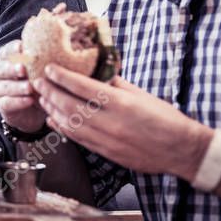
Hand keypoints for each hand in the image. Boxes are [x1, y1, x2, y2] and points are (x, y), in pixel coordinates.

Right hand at [0, 41, 47, 132]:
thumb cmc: (39, 82)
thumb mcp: (42, 68)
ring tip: (29, 88)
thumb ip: (46, 56)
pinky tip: (30, 100)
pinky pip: (7, 103)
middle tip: (23, 69)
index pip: (6, 51)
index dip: (12, 49)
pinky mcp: (3, 106)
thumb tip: (68, 39)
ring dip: (16, 87)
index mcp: (7, 59)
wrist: (34, 109)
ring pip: (3, 86)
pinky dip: (18, 101)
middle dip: (11, 68)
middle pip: (0, 68)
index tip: (22, 47)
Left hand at [33, 64, 212, 178]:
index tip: (49, 68)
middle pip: (70, 105)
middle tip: (38, 82)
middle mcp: (110, 122)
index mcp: (121, 103)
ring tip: (42, 98)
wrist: (182, 151)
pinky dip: (61, 127)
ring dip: (52, 109)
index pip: (83, 87)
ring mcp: (106, 140)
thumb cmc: (166, 118)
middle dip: (50, 92)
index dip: (62, 77)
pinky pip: (77, 138)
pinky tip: (52, 119)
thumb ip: (115, 83)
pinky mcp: (105, 152)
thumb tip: (94, 71)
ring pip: (69, 123)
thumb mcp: (141, 94)